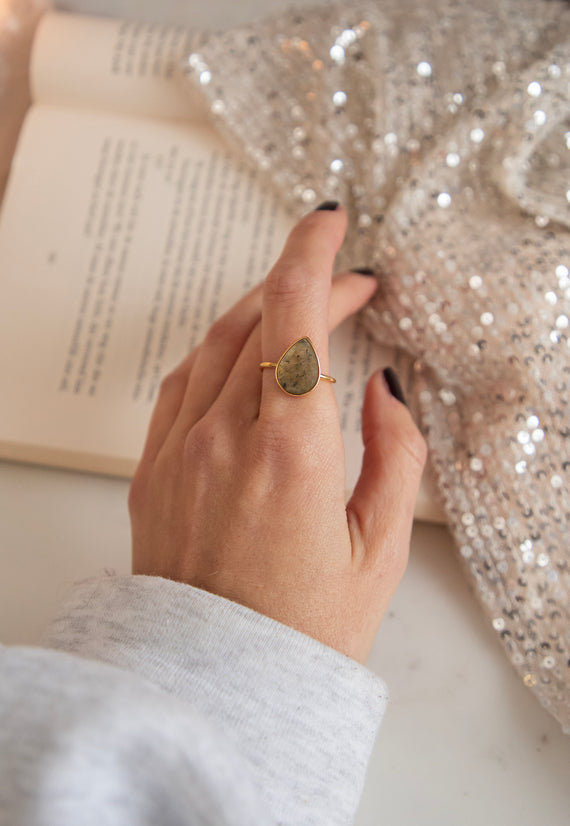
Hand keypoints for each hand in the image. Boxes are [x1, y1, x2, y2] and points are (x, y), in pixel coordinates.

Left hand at [129, 205, 426, 663]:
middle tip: (351, 286)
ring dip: (261, 310)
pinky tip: (242, 353)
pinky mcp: (151, 470)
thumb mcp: (378, 549)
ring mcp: (179, 451)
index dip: (314, 255)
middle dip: (308, 287)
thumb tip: (385, 388)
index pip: (296, 319)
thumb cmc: (302, 629)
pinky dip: (217, 351)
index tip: (332, 223)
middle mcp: (225, 440)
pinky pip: (180, 383)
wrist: (214, 684)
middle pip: (261, 322)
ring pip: (216, 343)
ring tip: (301, 310)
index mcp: (291, 456)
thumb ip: (396, 456)